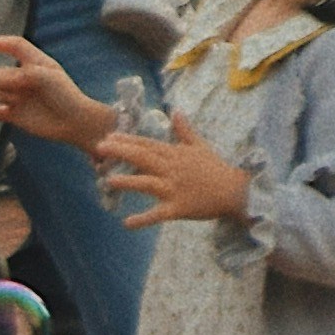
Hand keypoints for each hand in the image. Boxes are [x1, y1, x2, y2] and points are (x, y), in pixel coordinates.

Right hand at [0, 32, 113, 147]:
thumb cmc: (64, 94)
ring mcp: (18, 97)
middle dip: (2, 80)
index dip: (4, 43)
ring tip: (19, 101)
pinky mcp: (15, 115)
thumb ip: (19, 75)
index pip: (16, 46)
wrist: (74, 121)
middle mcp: (23, 78)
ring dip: (2, 95)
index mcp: (34, 62)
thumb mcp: (44, 76)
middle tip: (20, 89)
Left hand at [97, 105, 253, 225]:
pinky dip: (142, 219)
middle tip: (99, 148)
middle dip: (121, 152)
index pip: (148, 144)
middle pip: (143, 158)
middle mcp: (172, 169)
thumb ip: (184, 130)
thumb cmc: (216, 169)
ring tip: (108, 181)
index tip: (109, 136)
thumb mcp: (200, 146)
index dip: (127, 140)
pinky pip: (158, 214)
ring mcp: (174, 188)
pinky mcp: (178, 208)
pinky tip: (126, 223)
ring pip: (147, 183)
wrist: (234, 191)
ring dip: (127, 182)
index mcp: (175, 154)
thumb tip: (175, 111)